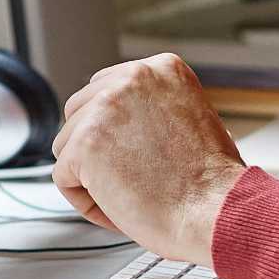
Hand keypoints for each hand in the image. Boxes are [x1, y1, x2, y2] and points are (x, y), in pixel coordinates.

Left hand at [51, 54, 246, 266]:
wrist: (214, 210)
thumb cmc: (210, 181)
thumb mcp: (191, 117)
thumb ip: (154, 107)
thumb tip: (123, 121)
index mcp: (162, 68)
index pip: (108, 89)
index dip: (117, 131)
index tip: (140, 153)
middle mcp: (133, 77)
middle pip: (80, 111)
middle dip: (96, 148)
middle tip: (131, 176)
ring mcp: (106, 107)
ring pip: (67, 144)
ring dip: (89, 174)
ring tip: (129, 191)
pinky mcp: (85, 142)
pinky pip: (63, 176)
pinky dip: (85, 200)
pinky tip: (118, 205)